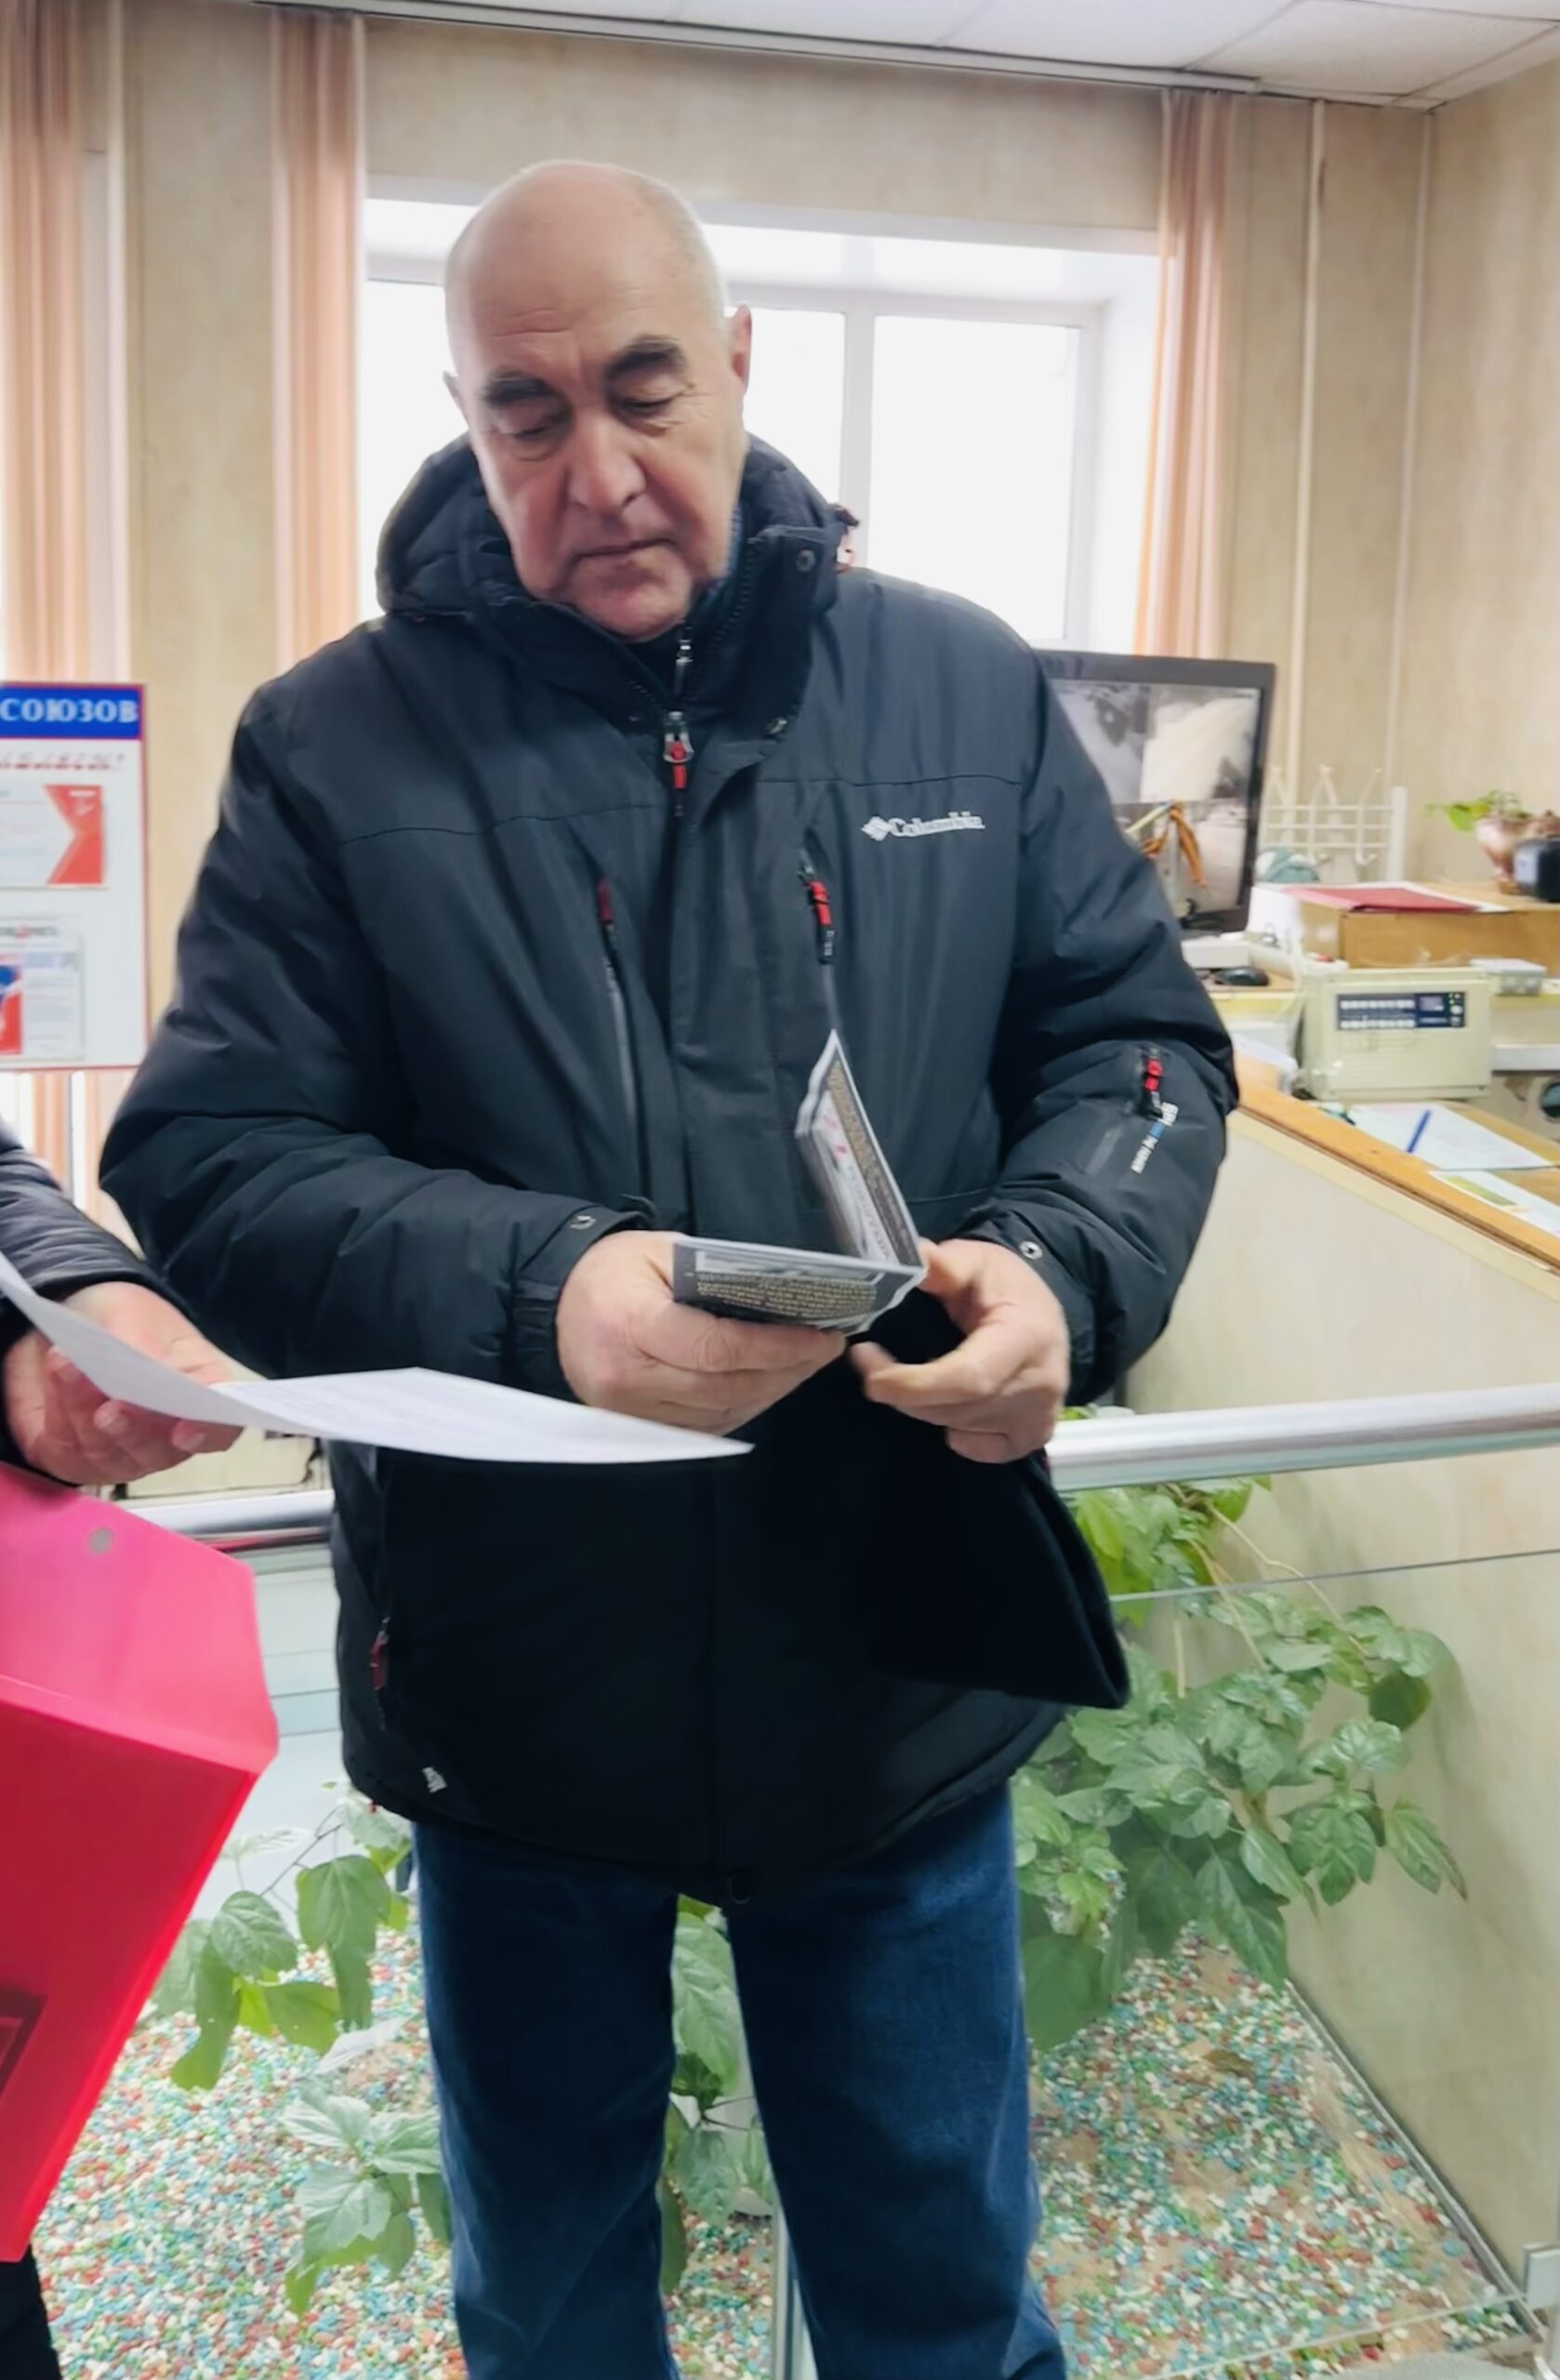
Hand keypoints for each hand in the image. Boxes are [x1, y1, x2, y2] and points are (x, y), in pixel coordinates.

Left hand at [3, 1282, 241, 1485]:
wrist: (68, 1328)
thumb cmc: (119, 1320)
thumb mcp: (132, 1313)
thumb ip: (142, 1345)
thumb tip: (150, 1373)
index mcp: (200, 1394)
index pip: (220, 1429)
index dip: (208, 1433)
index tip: (185, 1428)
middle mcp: (166, 1435)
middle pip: (159, 1452)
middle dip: (133, 1429)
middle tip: (111, 1405)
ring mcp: (122, 1454)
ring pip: (108, 1453)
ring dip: (84, 1411)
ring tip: (66, 1364)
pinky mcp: (76, 1459)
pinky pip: (67, 1452)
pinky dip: (59, 1414)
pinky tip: (57, 1377)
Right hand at [557, 1231, 844, 1434]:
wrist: (557, 1304)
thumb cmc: (613, 1271)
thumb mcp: (663, 1251)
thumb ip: (717, 1275)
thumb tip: (785, 1299)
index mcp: (632, 1325)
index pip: (718, 1349)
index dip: (777, 1348)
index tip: (820, 1337)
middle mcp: (628, 1378)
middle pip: (725, 1387)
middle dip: (786, 1370)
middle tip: (824, 1350)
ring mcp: (630, 1410)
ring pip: (720, 1412)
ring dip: (771, 1391)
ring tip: (805, 1365)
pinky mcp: (637, 1427)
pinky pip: (704, 1426)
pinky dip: (743, 1406)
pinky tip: (769, 1384)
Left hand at [851, 1239, 1069, 1464]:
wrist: (1045, 1312)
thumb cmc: (1006, 1285)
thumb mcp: (977, 1260)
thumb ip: (943, 1264)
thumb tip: (909, 1258)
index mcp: (1026, 1335)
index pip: (968, 1377)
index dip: (914, 1383)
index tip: (871, 1374)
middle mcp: (1040, 1382)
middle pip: (959, 1407)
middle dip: (906, 1392)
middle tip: (869, 1364)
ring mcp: (1041, 1413)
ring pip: (964, 1426)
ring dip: (924, 1406)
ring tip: (901, 1378)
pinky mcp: (1035, 1432)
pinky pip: (988, 1450)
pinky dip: (960, 1436)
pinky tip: (947, 1410)